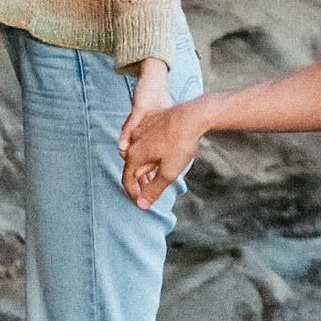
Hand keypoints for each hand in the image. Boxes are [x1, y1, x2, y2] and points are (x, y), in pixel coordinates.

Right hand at [124, 90, 207, 207]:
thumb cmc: (180, 144)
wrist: (192, 116)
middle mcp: (133, 141)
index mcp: (135, 154)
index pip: (127, 179)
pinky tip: (164, 154)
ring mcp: (141, 130)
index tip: (142, 203)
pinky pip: (146, 142)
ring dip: (147, 166)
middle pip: (133, 167)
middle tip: (153, 190)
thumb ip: (153, 190)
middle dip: (141, 181)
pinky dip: (151, 153)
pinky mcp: (150, 122)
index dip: (134, 194)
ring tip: (161, 172)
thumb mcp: (168, 173)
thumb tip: (141, 205)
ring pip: (139, 154)